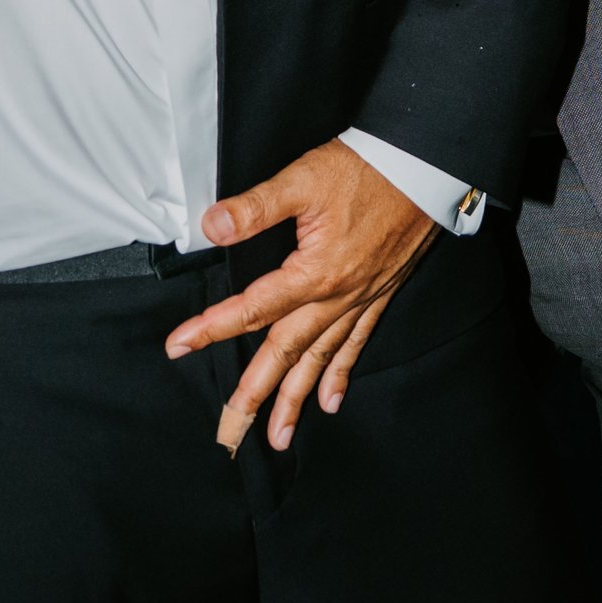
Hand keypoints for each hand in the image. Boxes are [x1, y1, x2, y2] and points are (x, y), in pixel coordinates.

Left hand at [167, 140, 437, 450]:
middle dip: (256, 391)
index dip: (211, 328)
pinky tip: (330, 401)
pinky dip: (340, 374)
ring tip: (278, 435)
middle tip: (231, 426)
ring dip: (296, 399)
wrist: (423, 167)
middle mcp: (336, 297)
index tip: (179, 346)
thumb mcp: (303, 179)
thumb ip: (256, 207)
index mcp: (314, 272)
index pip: (252, 309)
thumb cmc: (366, 169)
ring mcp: (360, 299)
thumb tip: (211, 226)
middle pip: (286, 351)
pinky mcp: (379, 293)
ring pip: (320, 359)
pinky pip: (356, 343)